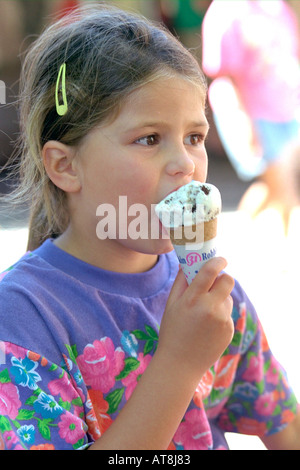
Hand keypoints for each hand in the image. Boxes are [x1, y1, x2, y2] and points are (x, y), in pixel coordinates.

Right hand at [157, 257, 234, 379]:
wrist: (181, 365)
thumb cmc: (172, 331)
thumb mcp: (171, 304)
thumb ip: (181, 282)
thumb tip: (188, 262)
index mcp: (193, 299)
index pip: (211, 271)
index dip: (218, 261)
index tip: (220, 259)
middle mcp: (210, 308)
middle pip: (228, 281)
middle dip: (222, 278)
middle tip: (213, 284)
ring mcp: (222, 320)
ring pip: (227, 298)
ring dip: (219, 299)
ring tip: (203, 314)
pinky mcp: (229, 330)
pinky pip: (227, 314)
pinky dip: (220, 315)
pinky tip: (207, 328)